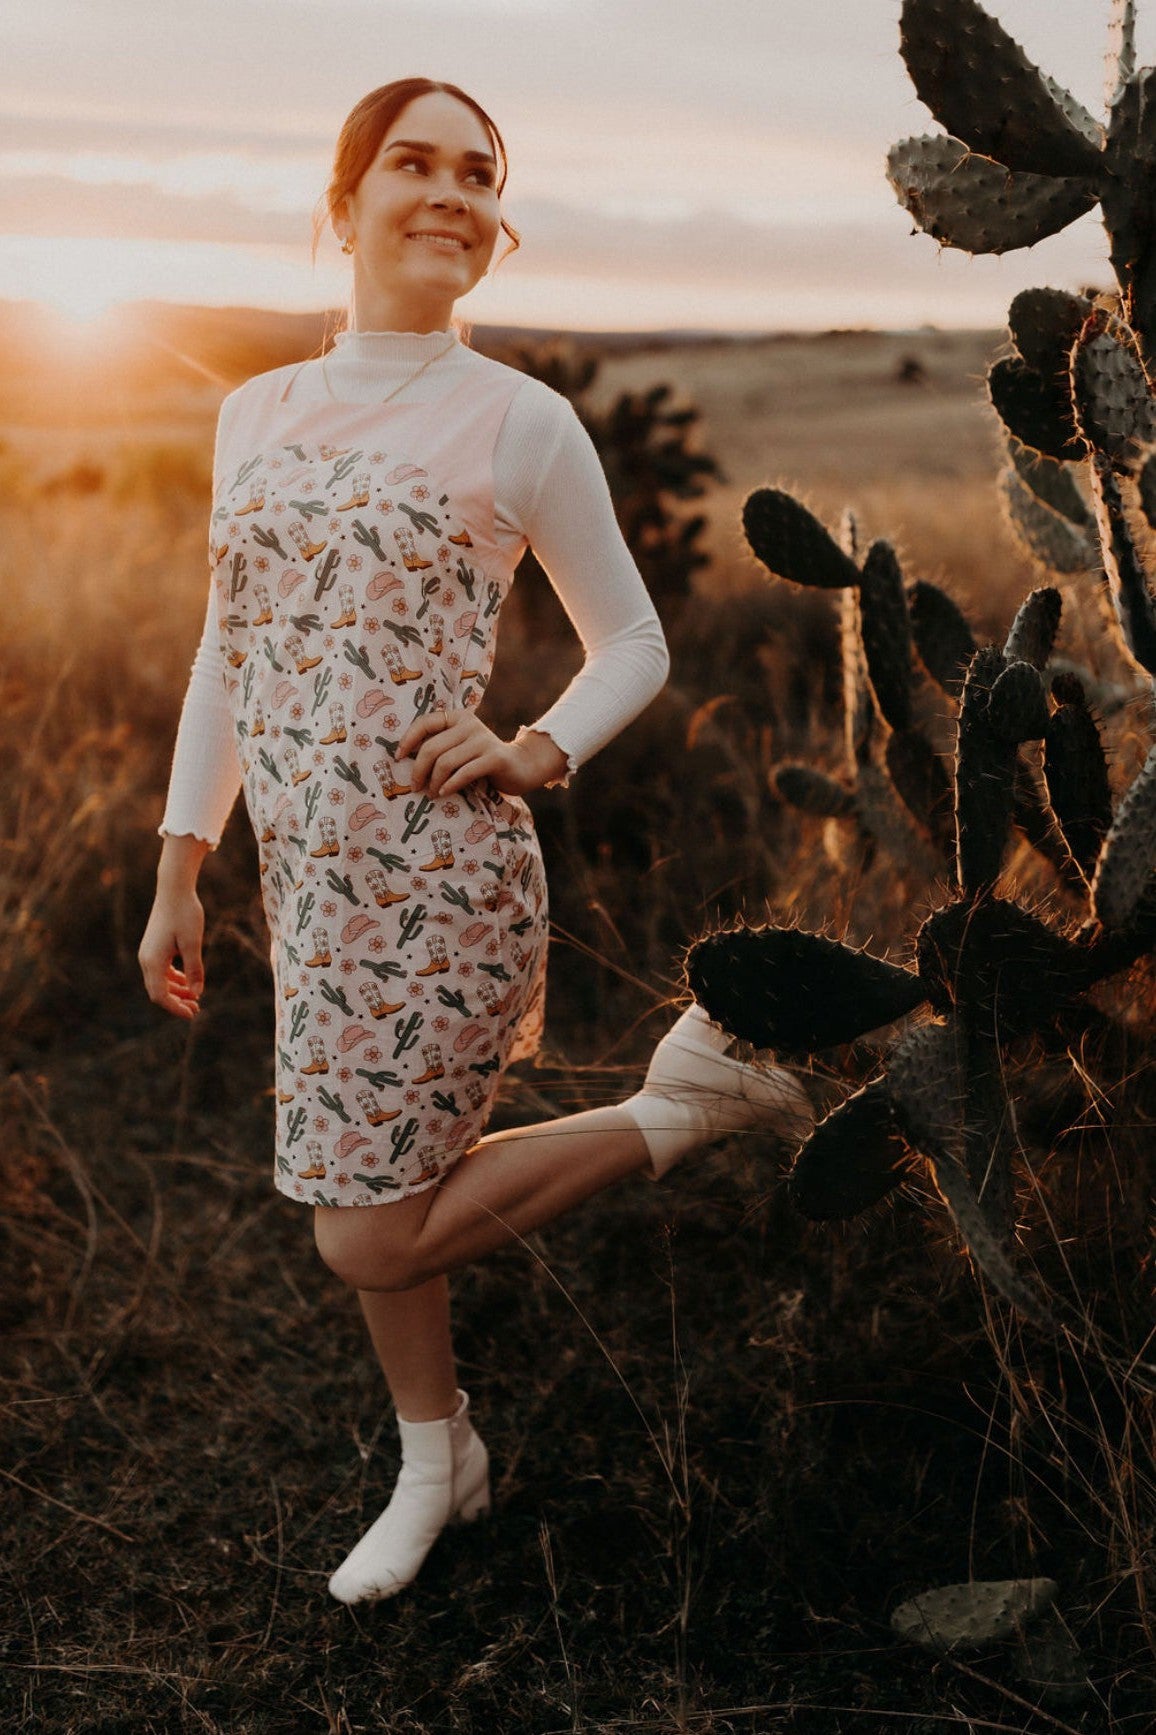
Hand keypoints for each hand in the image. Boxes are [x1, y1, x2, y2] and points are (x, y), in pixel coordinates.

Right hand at [138, 883, 205, 1019]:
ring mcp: (148, 953)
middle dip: (176, 1002)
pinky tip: (187, 981)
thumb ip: (194, 969)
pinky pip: (161, 970)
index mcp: (153, 961)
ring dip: (176, 991)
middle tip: (197, 1009)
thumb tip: (197, 993)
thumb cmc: (185, 914)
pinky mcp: (154, 946)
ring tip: (195, 997)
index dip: (175, 1008)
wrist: (174, 889)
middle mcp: (146, 959)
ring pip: (160, 981)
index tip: (193, 1014)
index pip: (160, 996)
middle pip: (158, 991)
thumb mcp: (193, 944)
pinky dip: (174, 979)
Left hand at [396, 707, 567, 797]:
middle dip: (418, 770)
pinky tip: (444, 793)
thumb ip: (441, 747)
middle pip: (432, 748)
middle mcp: (470, 724)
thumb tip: (406, 760)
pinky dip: (451, 785)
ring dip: (433, 782)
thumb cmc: (483, 760)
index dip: (408, 740)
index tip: (398, 758)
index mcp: (458, 717)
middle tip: (415, 787)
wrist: (522, 765)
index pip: (425, 722)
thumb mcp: (461, 748)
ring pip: (446, 762)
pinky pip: (464, 773)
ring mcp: (483, 740)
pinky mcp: (495, 758)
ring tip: (431, 794)